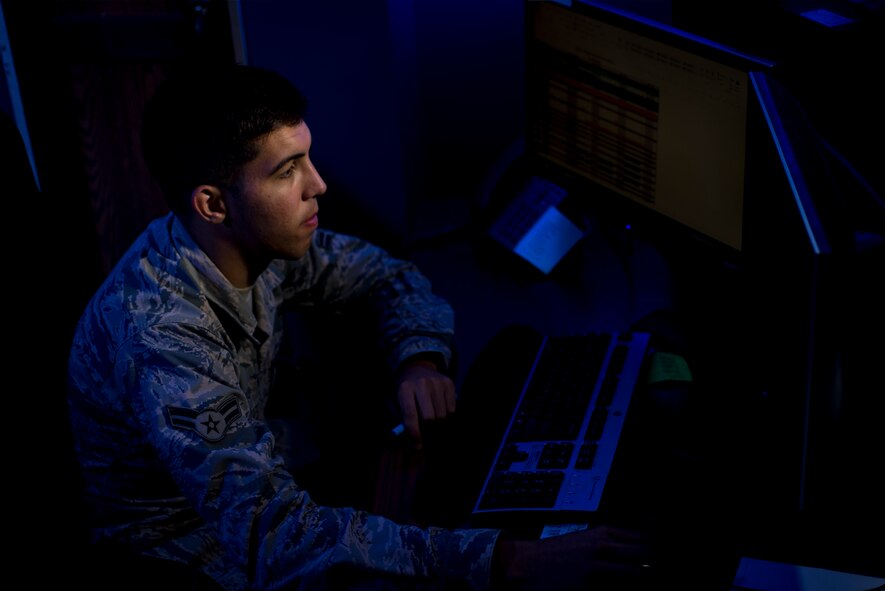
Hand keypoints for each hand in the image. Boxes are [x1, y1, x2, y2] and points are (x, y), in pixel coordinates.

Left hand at [396, 359, 455, 448]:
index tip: (417, 445)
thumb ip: (403, 420)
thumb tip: (414, 443)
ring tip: (433, 424)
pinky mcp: (449, 383)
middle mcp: (422, 383)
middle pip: (430, 417)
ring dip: (438, 424)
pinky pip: (452, 409)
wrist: (418, 367)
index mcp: (405, 388)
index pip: (410, 415)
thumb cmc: (406, 390)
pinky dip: (447, 415)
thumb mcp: (397, 401)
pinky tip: (440, 411)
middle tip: (427, 436)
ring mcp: (437, 382)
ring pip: (442, 415)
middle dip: (428, 431)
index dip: (414, 433)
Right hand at [493, 525, 653, 589]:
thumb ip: (613, 545)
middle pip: (648, 551)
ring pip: (640, 570)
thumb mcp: (587, 542)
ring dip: (645, 573)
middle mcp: (605, 545)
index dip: (656, 545)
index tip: (659, 552)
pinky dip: (630, 583)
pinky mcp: (591, 581)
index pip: (645, 536)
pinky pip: (621, 583)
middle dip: (656, 559)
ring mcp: (600, 563)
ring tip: (645, 575)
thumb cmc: (556, 556)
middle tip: (656, 564)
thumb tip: (636, 552)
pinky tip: (632, 583)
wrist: (526, 563)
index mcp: (606, 532)